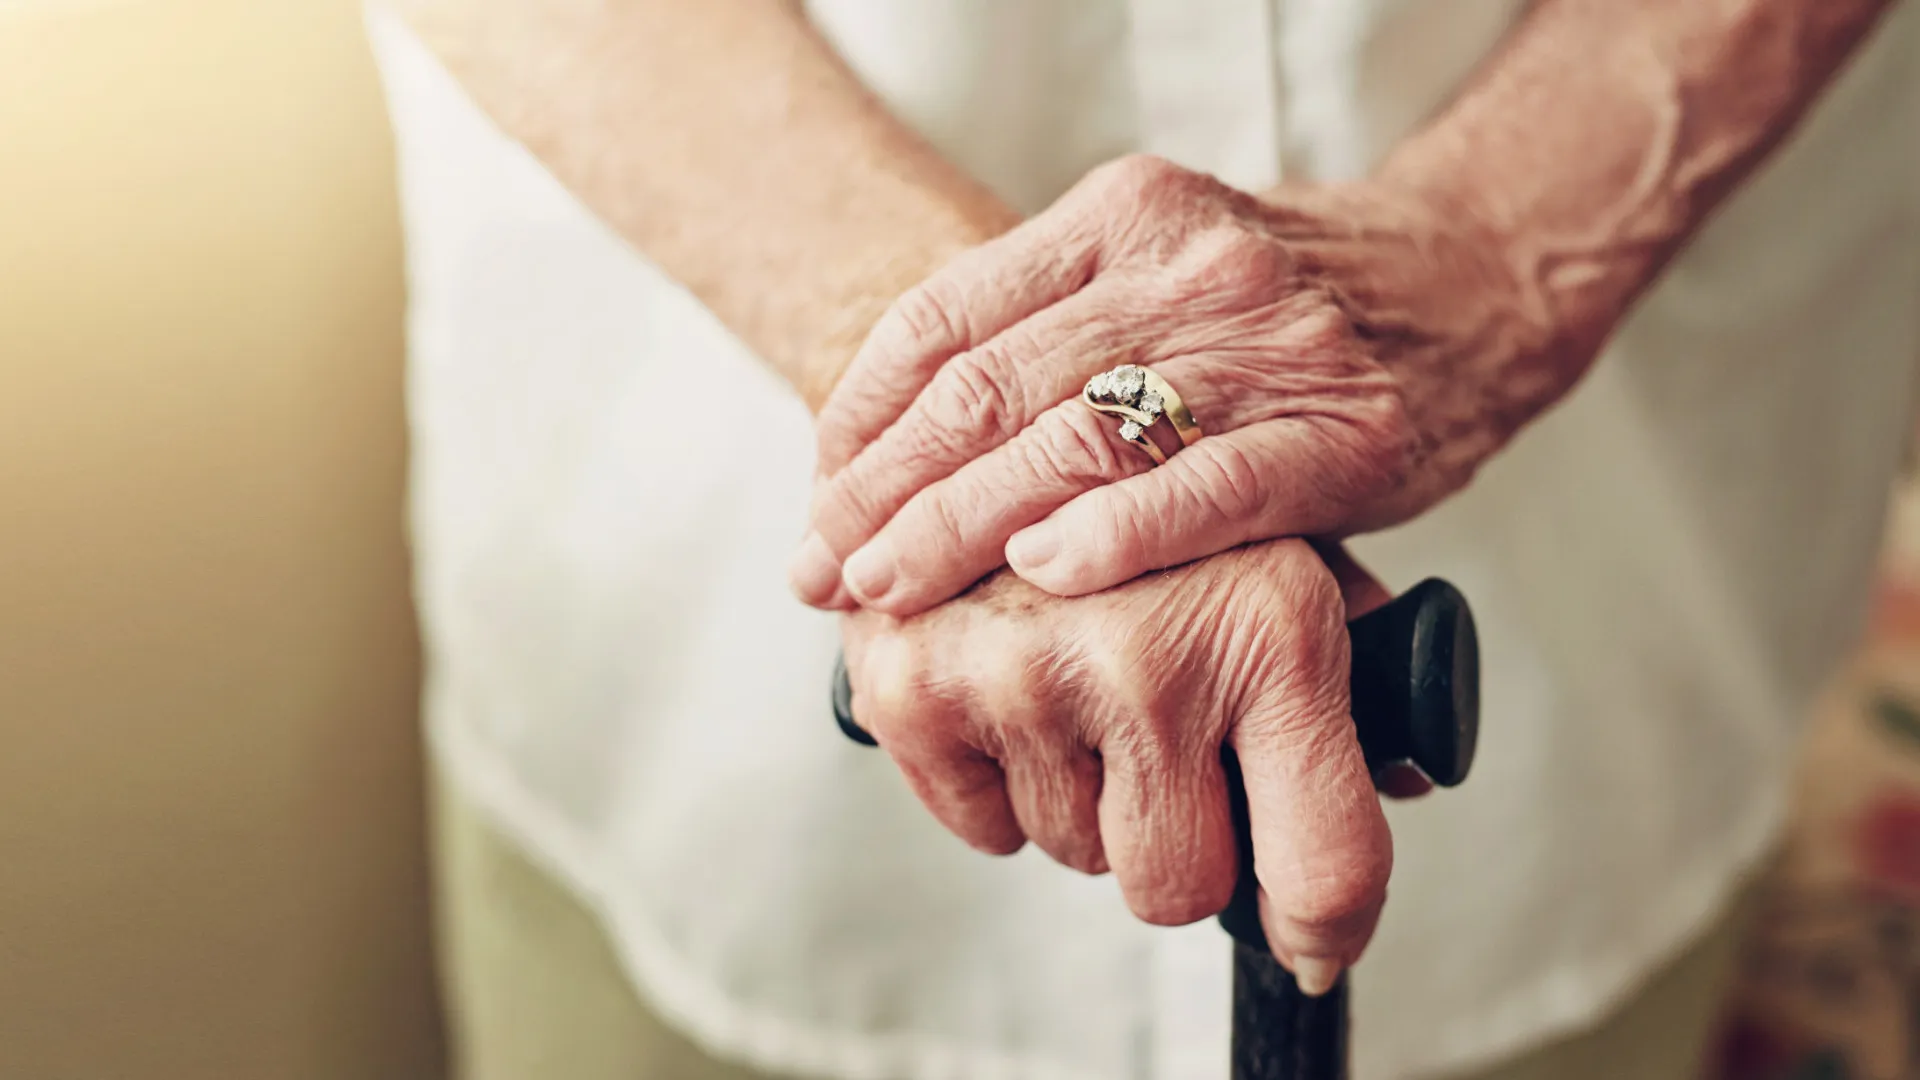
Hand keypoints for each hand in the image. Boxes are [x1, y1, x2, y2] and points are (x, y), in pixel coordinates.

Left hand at [792, 154, 1543, 615]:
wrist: (1469, 285)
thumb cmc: (1283, 309)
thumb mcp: (1155, 277)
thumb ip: (1046, 336)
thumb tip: (895, 456)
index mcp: (1119, 215)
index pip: (947, 317)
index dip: (862, 417)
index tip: (816, 497)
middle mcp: (1184, 262)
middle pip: (992, 386)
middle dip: (887, 491)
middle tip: (821, 570)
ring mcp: (1266, 343)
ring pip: (1078, 437)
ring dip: (963, 526)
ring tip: (891, 590)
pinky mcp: (1341, 431)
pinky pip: (1210, 487)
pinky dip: (1119, 533)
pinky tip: (1045, 573)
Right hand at [840, 539, 1405, 993]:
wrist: (992, 397)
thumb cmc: (1162, 492)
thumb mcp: (1282, 549)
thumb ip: (1350, 667)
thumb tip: (1410, 774)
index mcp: (1274, 627)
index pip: (1323, 864)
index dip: (1320, 926)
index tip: (1309, 946)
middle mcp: (1151, 656)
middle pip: (1181, 887)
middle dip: (1176, 839)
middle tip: (1163, 751)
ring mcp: (1025, 675)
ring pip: (1076, 853)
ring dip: (1083, 794)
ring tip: (1077, 680)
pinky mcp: (913, 689)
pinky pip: (984, 829)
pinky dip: (998, 780)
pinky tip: (1010, 686)